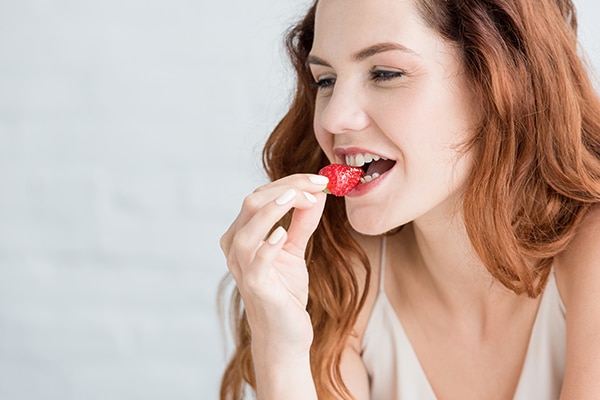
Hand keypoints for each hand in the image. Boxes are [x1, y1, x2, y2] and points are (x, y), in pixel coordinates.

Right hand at [220, 173, 328, 357]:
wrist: (284, 335)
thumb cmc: (284, 292)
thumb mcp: (295, 250)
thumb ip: (302, 222)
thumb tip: (317, 193)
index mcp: (242, 234)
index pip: (261, 196)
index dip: (291, 183)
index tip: (322, 180)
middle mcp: (235, 247)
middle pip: (253, 203)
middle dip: (289, 188)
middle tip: (320, 185)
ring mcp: (242, 267)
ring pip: (248, 228)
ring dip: (276, 208)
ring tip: (302, 198)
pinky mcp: (254, 286)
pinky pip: (257, 261)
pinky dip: (269, 244)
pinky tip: (284, 233)